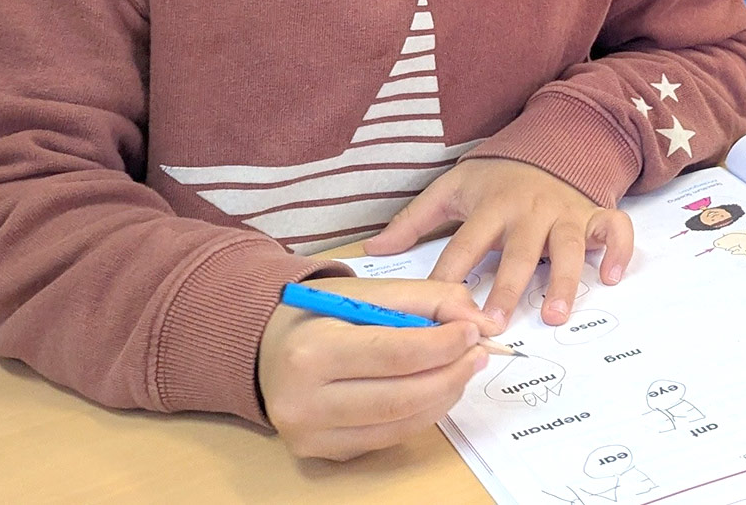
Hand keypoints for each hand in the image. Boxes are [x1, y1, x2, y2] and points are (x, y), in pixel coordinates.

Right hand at [259, 276, 494, 460]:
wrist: (264, 348)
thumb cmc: (319, 313)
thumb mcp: (366, 291)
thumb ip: (427, 299)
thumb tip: (481, 322)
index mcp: (311, 351)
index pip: (395, 353)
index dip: (443, 345)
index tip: (473, 331)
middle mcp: (305, 401)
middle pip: (401, 397)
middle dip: (451, 374)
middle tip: (478, 354)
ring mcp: (311, 435)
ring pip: (399, 424)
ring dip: (442, 396)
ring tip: (462, 370)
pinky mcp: (322, 454)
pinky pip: (386, 439)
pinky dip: (420, 415)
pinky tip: (433, 390)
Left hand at [364, 159, 633, 329]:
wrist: (549, 143)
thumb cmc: (496, 177)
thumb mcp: (453, 189)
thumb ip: (414, 221)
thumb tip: (372, 252)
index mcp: (492, 206)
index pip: (467, 245)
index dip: (453, 277)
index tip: (441, 312)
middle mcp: (530, 210)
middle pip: (520, 252)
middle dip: (509, 288)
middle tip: (497, 323)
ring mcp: (566, 213)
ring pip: (570, 247)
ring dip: (565, 280)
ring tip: (556, 315)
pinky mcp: (595, 214)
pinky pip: (616, 229)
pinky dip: (619, 251)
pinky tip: (613, 278)